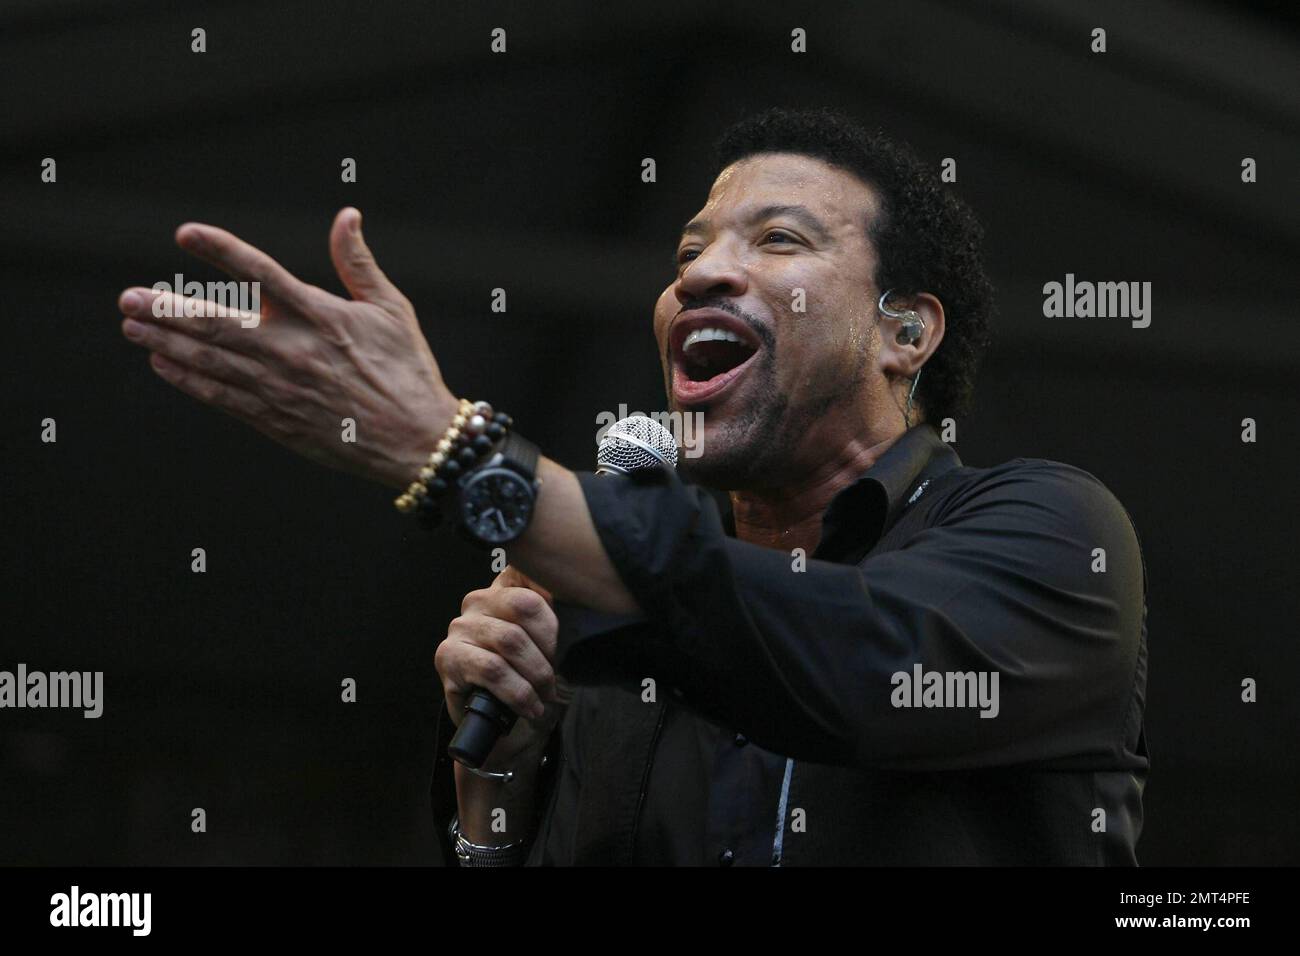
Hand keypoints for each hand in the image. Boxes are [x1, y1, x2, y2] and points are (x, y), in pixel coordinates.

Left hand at [117, 207, 459, 489]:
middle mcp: (294, 350)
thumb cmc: (407, 370)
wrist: (416, 439)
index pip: (262, 273)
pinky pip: (222, 397)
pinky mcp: (277, 420)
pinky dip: (189, 380)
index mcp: (322, 316)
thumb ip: (359, 263)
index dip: (222, 252)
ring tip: (132, 325)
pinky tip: (163, 362)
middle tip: (128, 297)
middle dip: (168, 309)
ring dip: (166, 342)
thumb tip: (347, 216)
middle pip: (218, 323)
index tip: (186, 235)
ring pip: (211, 361)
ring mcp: (280, 388)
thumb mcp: (392, 310)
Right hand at [436, 566, 572, 768]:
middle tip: (556, 674)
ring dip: (536, 673)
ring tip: (544, 694)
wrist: (505, 730)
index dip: (556, 610)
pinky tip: (530, 707)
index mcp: (505, 587)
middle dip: (549, 647)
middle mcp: (478, 600)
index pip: (535, 575)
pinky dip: (518, 692)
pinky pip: (492, 669)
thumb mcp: (555, 645)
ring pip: (510, 639)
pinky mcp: (448, 656)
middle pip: (525, 606)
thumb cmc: (532, 681)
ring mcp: (460, 627)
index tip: (562, 643)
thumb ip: (563, 616)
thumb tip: (583, 604)